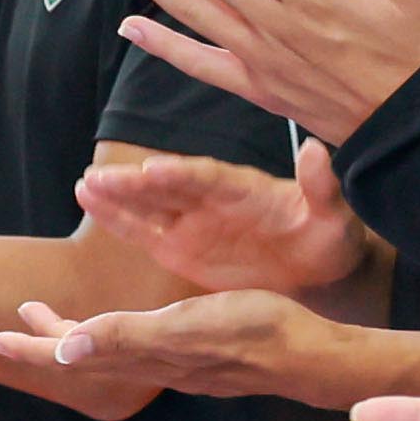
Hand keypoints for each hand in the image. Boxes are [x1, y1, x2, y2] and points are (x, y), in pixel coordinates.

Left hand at [0, 287, 335, 400]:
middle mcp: (152, 362)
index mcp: (142, 352)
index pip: (72, 354)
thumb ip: (127, 336)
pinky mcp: (195, 355)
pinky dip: (112, 335)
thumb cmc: (255, 332)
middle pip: (84, 355)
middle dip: (45, 341)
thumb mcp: (187, 326)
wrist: (309, 355)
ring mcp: (174, 362)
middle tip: (11, 323)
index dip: (32, 347)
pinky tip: (119, 331)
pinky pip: (137, 348)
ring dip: (76, 338)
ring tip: (52, 320)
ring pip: (109, 352)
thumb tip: (66, 350)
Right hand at [69, 139, 360, 298]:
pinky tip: (87, 199)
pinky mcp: (179, 246)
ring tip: (85, 185)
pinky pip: (142, 229)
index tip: (154, 169)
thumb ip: (320, 187)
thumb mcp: (334, 216)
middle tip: (100, 177)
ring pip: (148, 204)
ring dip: (117, 196)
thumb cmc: (329, 239)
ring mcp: (192, 220)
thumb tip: (315, 151)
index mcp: (246, 189)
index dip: (181, 174)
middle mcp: (212, 199)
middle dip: (134, 183)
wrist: (319, 268)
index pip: (209, 178)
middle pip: (168, 187)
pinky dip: (115, 216)